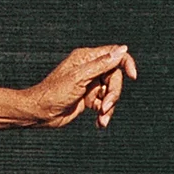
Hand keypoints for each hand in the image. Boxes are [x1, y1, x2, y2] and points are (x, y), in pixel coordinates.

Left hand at [24, 44, 138, 127]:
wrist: (40, 114)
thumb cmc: (54, 93)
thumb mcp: (80, 78)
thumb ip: (102, 64)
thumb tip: (123, 49)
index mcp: (86, 58)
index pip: (114, 54)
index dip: (126, 63)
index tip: (133, 76)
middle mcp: (89, 69)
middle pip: (115, 77)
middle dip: (114, 94)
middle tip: (105, 107)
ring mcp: (89, 84)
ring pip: (111, 93)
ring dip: (109, 107)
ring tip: (102, 118)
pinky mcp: (88, 99)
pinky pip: (104, 104)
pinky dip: (104, 114)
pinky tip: (100, 123)